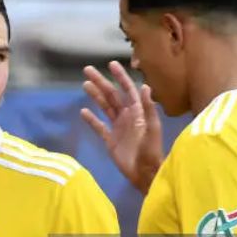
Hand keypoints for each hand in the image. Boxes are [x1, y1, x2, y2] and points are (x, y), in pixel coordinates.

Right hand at [81, 61, 162, 193]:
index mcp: (137, 112)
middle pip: (112, 95)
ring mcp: (117, 127)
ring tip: (85, 85)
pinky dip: (91, 119)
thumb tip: (144, 86)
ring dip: (95, 96)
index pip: (127, 90)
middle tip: (88, 70)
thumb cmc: (151, 151)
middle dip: (101, 82)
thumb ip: (148, 108)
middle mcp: (126, 116)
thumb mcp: (152, 128)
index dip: (120, 77)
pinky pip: (99, 126)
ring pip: (104, 107)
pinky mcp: (110, 140)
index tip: (111, 64)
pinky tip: (83, 112)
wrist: (144, 172)